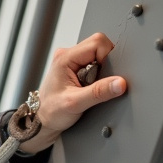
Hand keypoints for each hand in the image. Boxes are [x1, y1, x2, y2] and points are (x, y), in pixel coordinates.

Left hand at [17, 33, 127, 153]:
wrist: (42, 120)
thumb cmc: (51, 111)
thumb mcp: (76, 103)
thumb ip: (99, 92)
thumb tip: (119, 83)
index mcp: (65, 57)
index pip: (97, 42)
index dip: (107, 57)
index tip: (105, 75)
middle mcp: (67, 55)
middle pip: (99, 45)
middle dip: (105, 63)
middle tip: (96, 82)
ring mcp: (71, 60)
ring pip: (98, 54)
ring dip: (101, 70)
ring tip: (90, 86)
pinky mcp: (75, 67)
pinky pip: (94, 63)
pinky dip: (97, 74)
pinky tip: (88, 86)